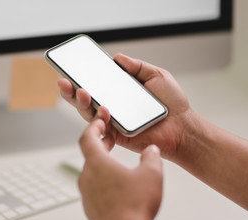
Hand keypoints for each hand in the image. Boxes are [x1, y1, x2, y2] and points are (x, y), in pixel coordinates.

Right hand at [59, 53, 193, 160]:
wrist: (183, 127)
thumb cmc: (172, 104)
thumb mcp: (156, 75)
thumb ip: (137, 66)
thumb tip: (117, 57)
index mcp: (118, 92)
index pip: (95, 84)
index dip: (81, 77)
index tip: (71, 69)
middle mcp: (112, 106)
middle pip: (84, 99)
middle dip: (71, 91)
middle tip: (65, 81)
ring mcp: (112, 121)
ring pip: (88, 113)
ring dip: (81, 103)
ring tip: (81, 92)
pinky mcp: (116, 135)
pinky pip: (102, 128)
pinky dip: (99, 119)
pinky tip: (102, 109)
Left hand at [78, 119, 162, 219]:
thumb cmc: (134, 207)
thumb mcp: (152, 175)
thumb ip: (151, 157)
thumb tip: (151, 150)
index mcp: (97, 163)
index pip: (87, 137)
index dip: (93, 126)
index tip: (99, 121)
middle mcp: (86, 176)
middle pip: (89, 153)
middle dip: (100, 143)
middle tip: (111, 139)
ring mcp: (86, 193)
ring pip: (92, 171)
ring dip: (103, 163)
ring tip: (119, 164)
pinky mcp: (90, 207)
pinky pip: (94, 187)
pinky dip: (103, 180)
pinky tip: (119, 186)